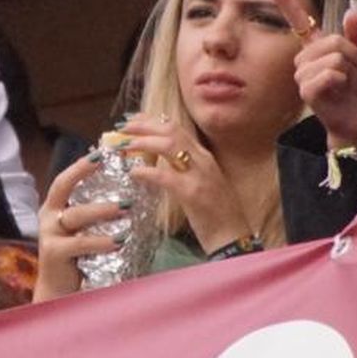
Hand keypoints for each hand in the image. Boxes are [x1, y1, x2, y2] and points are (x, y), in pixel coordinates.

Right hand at [33, 153, 121, 302]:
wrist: (60, 291)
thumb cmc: (78, 258)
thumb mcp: (85, 231)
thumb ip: (96, 213)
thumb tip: (127, 193)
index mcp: (55, 206)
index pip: (65, 179)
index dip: (80, 165)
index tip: (101, 153)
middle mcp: (48, 216)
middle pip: (62, 187)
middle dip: (83, 173)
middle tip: (111, 165)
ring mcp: (49, 234)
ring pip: (76, 215)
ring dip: (102, 209)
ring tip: (126, 207)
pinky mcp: (54, 253)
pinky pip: (79, 243)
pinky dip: (100, 240)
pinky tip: (119, 241)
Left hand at [117, 113, 251, 252]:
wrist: (232, 236)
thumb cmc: (215, 213)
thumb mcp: (199, 182)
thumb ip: (181, 169)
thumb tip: (154, 160)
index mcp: (203, 156)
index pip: (176, 128)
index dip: (152, 121)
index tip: (133, 121)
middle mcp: (202, 160)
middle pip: (171, 131)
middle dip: (144, 126)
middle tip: (123, 128)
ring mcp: (199, 175)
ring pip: (169, 145)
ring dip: (144, 142)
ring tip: (125, 145)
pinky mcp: (193, 193)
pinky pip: (166, 176)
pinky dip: (147, 171)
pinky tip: (134, 172)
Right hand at [269, 0, 356, 147]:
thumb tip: (351, 12)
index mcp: (317, 48)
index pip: (298, 22)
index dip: (285, 2)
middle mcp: (305, 59)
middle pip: (334, 41)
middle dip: (354, 56)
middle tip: (355, 74)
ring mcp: (303, 75)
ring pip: (334, 58)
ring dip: (350, 71)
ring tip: (347, 84)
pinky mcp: (306, 91)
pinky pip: (329, 74)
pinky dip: (342, 81)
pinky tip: (339, 90)